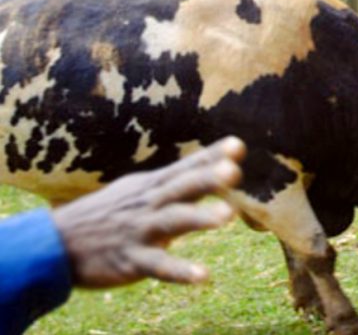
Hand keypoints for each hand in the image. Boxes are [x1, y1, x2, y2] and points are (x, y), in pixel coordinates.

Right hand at [52, 137, 245, 288]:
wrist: (54, 245)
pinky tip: (203, 276)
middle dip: (207, 178)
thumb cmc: (108, 214)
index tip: (237, 145)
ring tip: (228, 216)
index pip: (187, 167)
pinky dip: (181, 270)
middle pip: (182, 187)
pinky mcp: (132, 259)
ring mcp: (140, 231)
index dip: (212, 156)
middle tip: (233, 171)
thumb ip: (177, 181)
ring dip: (200, 217)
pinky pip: (159, 266)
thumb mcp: (139, 191)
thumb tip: (215, 165)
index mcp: (153, 186)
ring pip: (173, 221)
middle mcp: (149, 204)